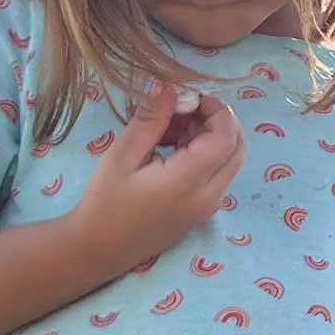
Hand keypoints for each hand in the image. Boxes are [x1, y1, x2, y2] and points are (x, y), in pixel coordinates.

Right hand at [71, 84, 244, 273]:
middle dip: (216, 120)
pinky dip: (204, 153)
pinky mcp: (203, 210)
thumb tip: (169, 85)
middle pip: (237, 147)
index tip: (188, 96)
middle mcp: (209, 196)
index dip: (216, 109)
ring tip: (167, 127)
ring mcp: (209, 206)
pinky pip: (217, 173)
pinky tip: (169, 146)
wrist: (98, 249)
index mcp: (189, 182)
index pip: (226, 137)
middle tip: (181, 109)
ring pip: (229, 159)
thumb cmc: (104, 203)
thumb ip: (150, 120)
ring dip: (209, 136)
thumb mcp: (122, 156)